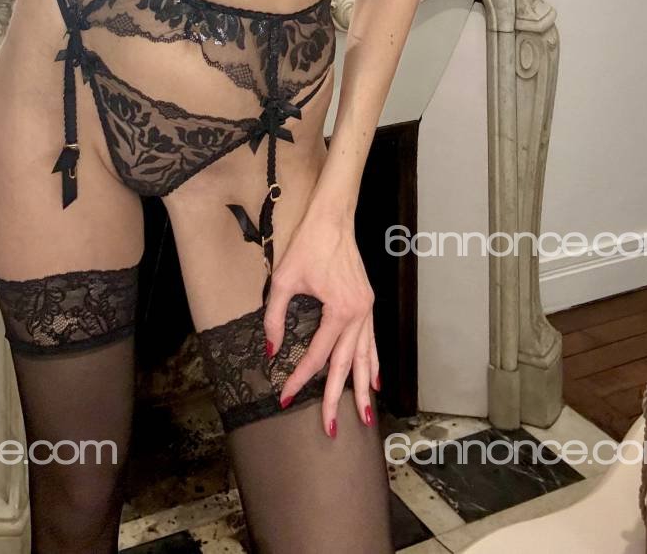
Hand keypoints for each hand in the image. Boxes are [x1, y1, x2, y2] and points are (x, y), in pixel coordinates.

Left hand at [262, 207, 379, 437]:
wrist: (332, 218)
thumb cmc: (307, 244)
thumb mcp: (284, 279)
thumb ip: (275, 318)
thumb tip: (272, 351)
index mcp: (339, 310)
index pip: (317, 356)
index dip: (299, 379)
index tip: (285, 398)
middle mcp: (359, 314)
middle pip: (346, 366)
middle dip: (337, 399)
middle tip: (330, 429)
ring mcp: (367, 309)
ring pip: (365, 358)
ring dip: (361, 388)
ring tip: (363, 418)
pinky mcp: (367, 303)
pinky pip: (372, 341)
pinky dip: (373, 363)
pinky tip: (373, 381)